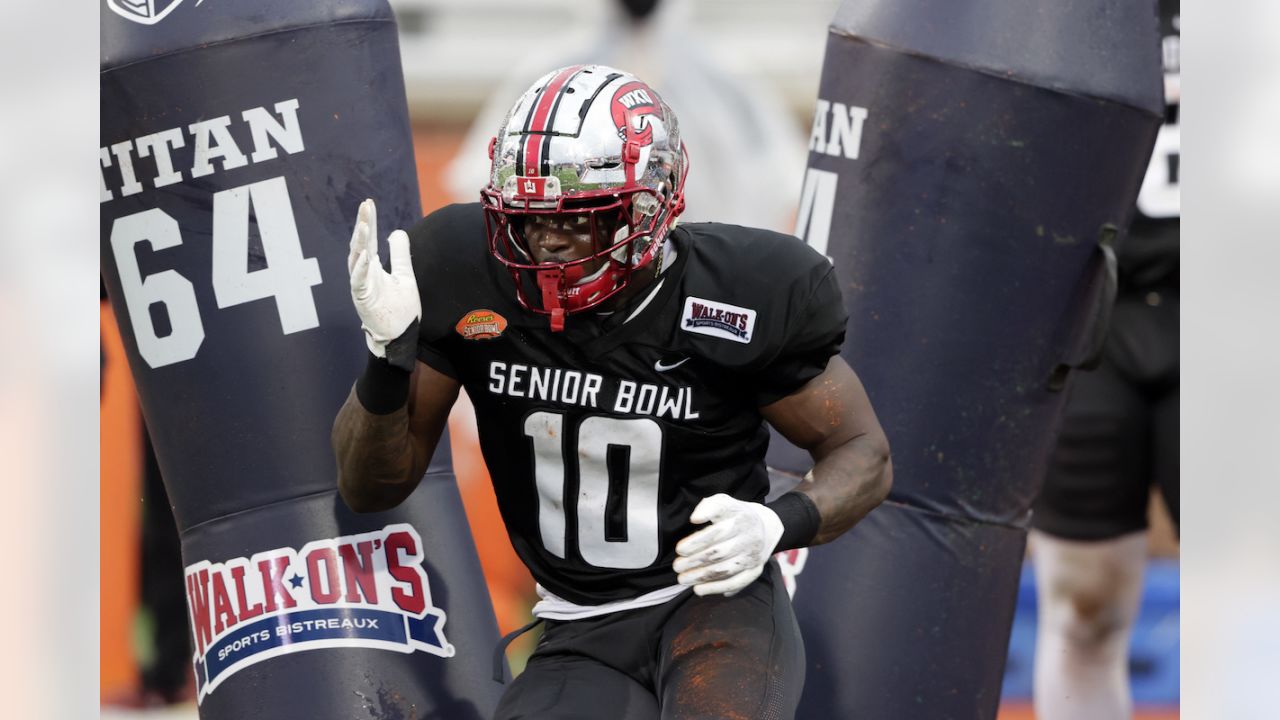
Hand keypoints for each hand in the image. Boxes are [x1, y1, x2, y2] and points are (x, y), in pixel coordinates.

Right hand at [348, 199, 420, 370]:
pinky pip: (358, 282)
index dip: (369, 221)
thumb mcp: (404, 275)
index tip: (368, 203)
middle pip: (361, 244)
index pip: (370, 239)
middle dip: (363, 225)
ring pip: (356, 260)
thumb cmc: (399, 308)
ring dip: (359, 242)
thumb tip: (397, 231)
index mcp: (373, 267)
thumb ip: (400, 254)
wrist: (398, 336)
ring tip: (363, 225)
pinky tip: (364, 255)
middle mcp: (364, 273)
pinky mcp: (362, 300)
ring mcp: (361, 286)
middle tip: (365, 206)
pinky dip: (360, 269)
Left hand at [673, 493, 783, 596]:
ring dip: (701, 576)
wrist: (765, 527)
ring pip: (726, 570)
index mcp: (741, 517)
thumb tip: (695, 518)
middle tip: (676, 566)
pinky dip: (716, 588)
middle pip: (719, 552)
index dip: (697, 541)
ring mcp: (753, 555)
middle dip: (694, 561)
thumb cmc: (735, 515)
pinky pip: (735, 582)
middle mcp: (750, 537)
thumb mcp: (723, 502)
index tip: (679, 549)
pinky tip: (698, 589)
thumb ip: (708, 506)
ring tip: (682, 579)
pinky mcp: (755, 570)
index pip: (718, 531)